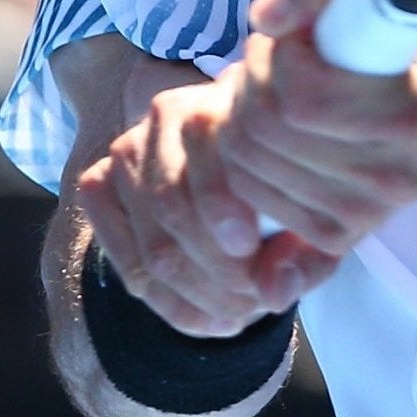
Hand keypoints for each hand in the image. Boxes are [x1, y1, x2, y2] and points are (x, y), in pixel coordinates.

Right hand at [76, 74, 338, 337]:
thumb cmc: (287, 187)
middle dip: (220, 273)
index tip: (251, 249)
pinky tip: (205, 316)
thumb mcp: (318, 217)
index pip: (204, 152)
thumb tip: (275, 293)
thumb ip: (307, 256)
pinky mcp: (99, 184)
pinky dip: (166, 303)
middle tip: (257, 302)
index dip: (220, 206)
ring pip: (152, 248)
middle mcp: (165, 116)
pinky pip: (124, 261)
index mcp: (223, 100)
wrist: (241, 163)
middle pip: (173, 209)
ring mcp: (126, 151)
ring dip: (199, 299)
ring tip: (240, 315)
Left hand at [214, 0, 416, 256]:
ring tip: (273, 91)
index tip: (291, 34)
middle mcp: (400, 172)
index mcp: (416, 109)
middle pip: (269, 137)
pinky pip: (270, 211)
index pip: (300, 99)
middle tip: (270, 59)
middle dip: (250, 88)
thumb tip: (266, 20)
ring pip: (257, 176)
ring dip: (245, 126)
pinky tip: (272, 135)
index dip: (274, 59)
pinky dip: (253, 171)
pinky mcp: (353, 228)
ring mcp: (377, 208)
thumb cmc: (405, 11)